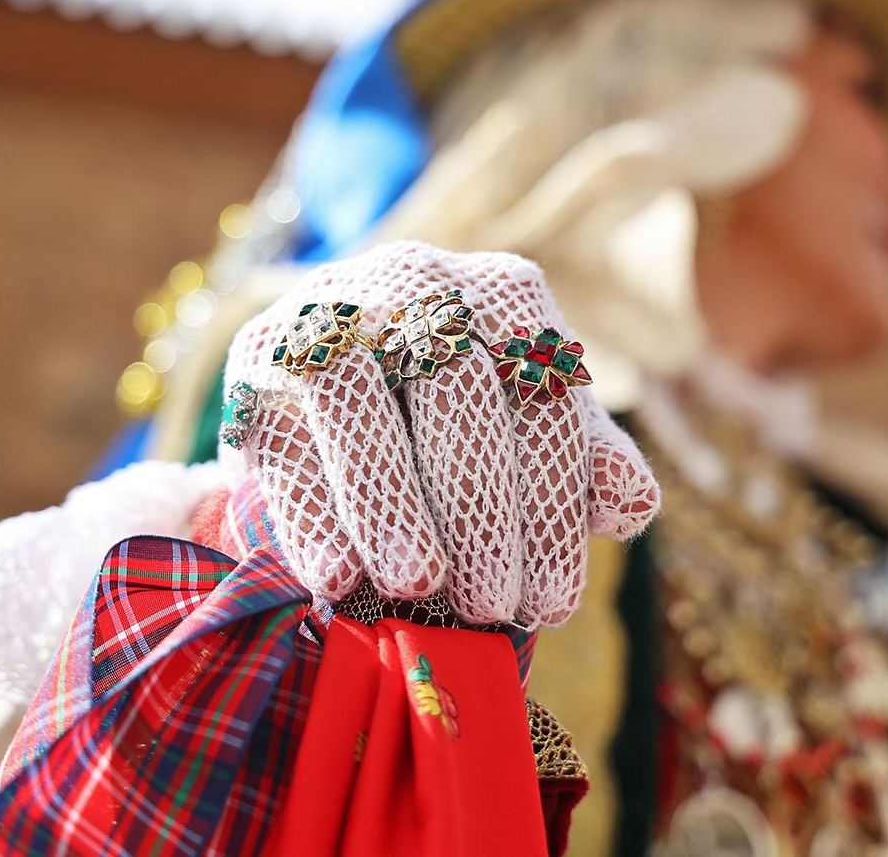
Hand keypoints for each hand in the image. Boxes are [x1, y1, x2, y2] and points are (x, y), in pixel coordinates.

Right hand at [221, 241, 659, 626]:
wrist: (340, 379)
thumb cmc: (459, 419)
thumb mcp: (528, 427)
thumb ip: (581, 458)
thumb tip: (631, 504)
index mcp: (505, 294)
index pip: (540, 392)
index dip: (550, 502)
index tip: (550, 604)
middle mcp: (417, 281)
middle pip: (453, 383)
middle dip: (476, 502)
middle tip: (488, 605)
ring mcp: (329, 309)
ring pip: (352, 391)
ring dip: (388, 496)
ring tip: (413, 586)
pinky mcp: (256, 354)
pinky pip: (278, 428)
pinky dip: (307, 507)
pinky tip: (333, 578)